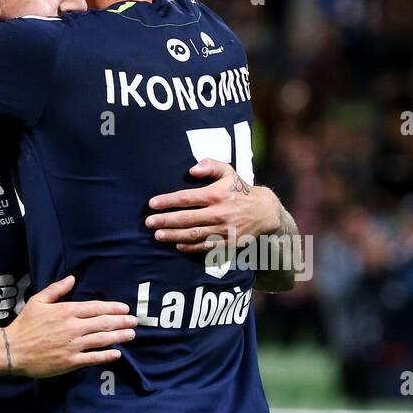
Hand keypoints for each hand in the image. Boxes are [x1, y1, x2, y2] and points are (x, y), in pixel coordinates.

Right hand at [4, 275, 136, 377]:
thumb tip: (72, 278)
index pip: (95, 308)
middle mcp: (73, 327)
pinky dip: (107, 355)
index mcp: (66, 311)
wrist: (12, 350)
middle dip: (121, 321)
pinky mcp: (70, 361)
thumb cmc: (24, 325)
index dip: (112, 308)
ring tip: (131, 334)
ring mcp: (73, 345)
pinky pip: (93, 358)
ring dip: (119, 336)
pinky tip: (117, 353)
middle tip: (134, 321)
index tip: (124, 308)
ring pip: (102, 339)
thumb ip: (56, 289)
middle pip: (103, 323)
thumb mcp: (38, 301)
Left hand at [145, 159, 281, 251]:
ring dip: (173, 236)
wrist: (264, 211)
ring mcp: (223, 230)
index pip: (187, 198)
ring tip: (158, 236)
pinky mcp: (228, 243)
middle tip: (149, 223)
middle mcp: (219, 213)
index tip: (152, 204)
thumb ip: (210, 165)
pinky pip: (205, 247)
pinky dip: (190, 247)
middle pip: (187, 218)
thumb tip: (192, 169)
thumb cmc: (240, 190)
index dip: (167, 201)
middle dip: (165, 221)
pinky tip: (177, 245)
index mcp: (216, 195)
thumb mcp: (228, 171)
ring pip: (193, 235)